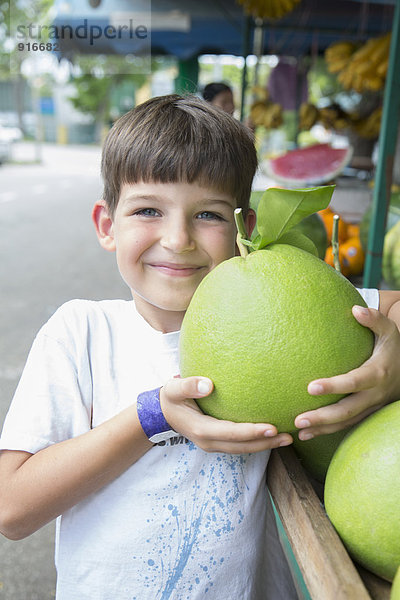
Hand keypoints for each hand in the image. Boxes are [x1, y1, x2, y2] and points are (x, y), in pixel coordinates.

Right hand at [160, 376, 292, 453]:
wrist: (163, 412)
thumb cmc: (171, 397)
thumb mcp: (174, 389)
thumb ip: (188, 385)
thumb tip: (208, 385)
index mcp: (201, 430)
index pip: (231, 433)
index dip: (252, 432)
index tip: (272, 428)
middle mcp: (209, 441)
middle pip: (242, 446)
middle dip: (266, 443)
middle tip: (289, 437)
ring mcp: (213, 444)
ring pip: (243, 449)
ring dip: (265, 445)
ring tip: (287, 439)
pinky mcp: (218, 442)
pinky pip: (240, 445)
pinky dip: (256, 442)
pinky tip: (271, 435)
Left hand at [295, 305, 399, 439]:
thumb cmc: (393, 347)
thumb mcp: (389, 331)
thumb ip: (374, 319)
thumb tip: (356, 309)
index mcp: (377, 373)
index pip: (354, 382)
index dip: (334, 386)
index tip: (311, 387)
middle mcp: (374, 394)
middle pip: (347, 410)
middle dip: (323, 417)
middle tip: (299, 419)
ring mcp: (370, 407)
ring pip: (346, 422)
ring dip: (323, 429)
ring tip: (300, 431)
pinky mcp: (366, 413)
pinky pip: (346, 425)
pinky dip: (327, 431)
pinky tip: (307, 435)